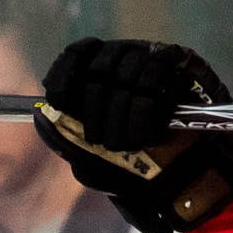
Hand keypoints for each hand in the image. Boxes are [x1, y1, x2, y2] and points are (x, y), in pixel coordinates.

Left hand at [34, 38, 232, 232]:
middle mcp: (129, 57)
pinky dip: (145, 118)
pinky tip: (148, 136)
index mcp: (103, 72)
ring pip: (126, 79)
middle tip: (102, 142)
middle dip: (95, 113)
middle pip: (99, 71)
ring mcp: (158, 58)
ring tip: (129, 146)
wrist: (191, 178)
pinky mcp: (184, 66)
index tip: (58, 99)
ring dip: (122, 121)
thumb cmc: (138, 169)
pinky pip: (154, 86)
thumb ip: (66, 136)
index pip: (76, 55)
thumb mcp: (94, 157)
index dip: (64, 74)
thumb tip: (41, 114)